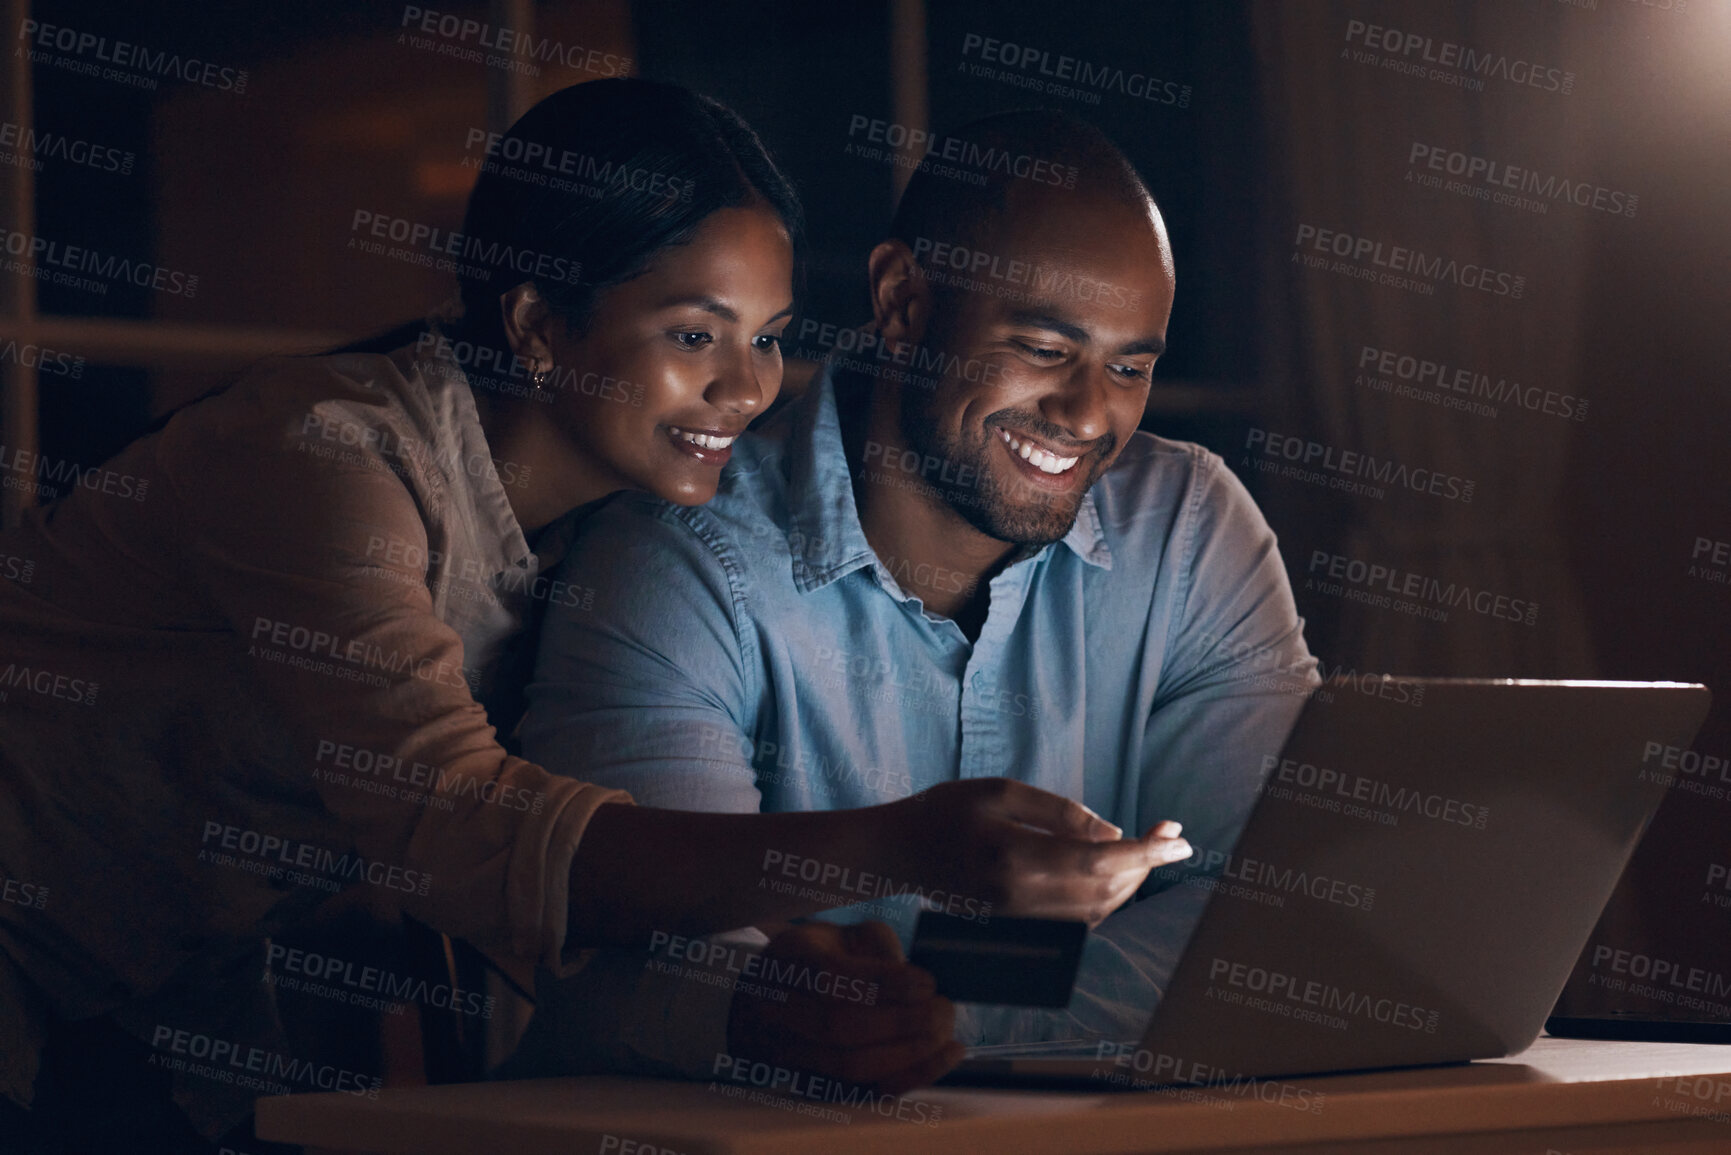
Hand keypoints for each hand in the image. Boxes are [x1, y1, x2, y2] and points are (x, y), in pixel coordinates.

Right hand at [725, 921, 963, 1096]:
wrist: (771, 997)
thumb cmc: (822, 957)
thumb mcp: (846, 935)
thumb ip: (880, 949)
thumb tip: (919, 986)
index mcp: (789, 959)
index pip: (831, 977)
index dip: (885, 983)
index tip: (928, 983)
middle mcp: (777, 1010)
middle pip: (839, 1027)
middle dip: (903, 1023)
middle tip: (944, 1010)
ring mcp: (789, 1053)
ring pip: (849, 1067)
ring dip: (910, 1054)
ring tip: (946, 1033)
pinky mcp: (812, 1084)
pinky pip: (864, 1092)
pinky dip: (909, 1078)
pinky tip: (944, 1057)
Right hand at [885, 778, 1191, 925]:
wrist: (898, 854)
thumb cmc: (946, 811)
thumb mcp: (1000, 791)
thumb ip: (1060, 813)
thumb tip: (1114, 834)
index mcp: (1014, 857)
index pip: (1098, 861)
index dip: (1146, 852)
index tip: (1181, 840)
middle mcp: (1020, 898)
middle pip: (1105, 891)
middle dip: (1146, 863)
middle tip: (1169, 834)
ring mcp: (1019, 920)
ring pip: (1097, 912)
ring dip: (1130, 883)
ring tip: (1147, 849)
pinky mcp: (1018, 929)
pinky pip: (1079, 923)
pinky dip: (1107, 900)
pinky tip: (1113, 873)